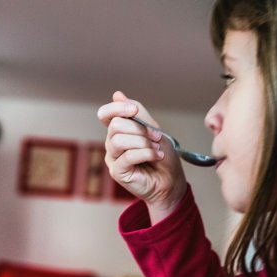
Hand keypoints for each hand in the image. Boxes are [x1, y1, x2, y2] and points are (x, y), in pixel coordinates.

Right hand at [97, 91, 187, 221]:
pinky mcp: (117, 172)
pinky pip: (127, 156)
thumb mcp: (153, 130)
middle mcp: (112, 143)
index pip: (105, 114)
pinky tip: (157, 156)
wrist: (171, 182)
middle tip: (157, 137)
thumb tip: (117, 94)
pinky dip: (146, 153)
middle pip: (115, 125)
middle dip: (139, 129)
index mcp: (119, 131)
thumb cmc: (163, 156)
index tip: (135, 111)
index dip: (117, 108)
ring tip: (157, 148)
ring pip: (119, 140)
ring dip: (143, 142)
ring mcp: (113, 158)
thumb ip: (138, 114)